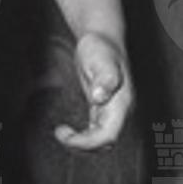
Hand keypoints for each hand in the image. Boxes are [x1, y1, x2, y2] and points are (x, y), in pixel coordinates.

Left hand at [54, 31, 132, 149]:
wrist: (103, 38)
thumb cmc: (102, 47)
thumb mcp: (101, 59)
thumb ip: (103, 78)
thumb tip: (99, 98)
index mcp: (122, 103)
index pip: (109, 135)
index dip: (89, 142)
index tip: (69, 138)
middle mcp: (120, 111)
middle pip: (105, 142)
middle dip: (83, 145)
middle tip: (60, 134)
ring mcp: (112, 111)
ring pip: (100, 140)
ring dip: (81, 143)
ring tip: (61, 132)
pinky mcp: (102, 109)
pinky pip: (95, 132)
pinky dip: (81, 136)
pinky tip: (66, 131)